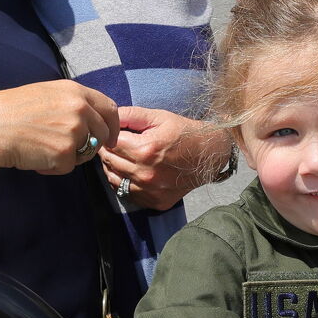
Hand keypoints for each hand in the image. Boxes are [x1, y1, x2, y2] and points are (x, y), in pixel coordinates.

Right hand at [0, 80, 119, 175]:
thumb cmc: (9, 112)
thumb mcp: (44, 94)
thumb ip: (70, 103)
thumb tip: (90, 118)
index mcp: (74, 91)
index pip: (108, 107)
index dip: (113, 125)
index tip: (111, 137)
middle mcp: (80, 108)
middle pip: (103, 132)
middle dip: (93, 145)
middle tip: (73, 151)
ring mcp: (75, 130)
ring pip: (86, 151)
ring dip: (69, 156)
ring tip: (41, 148)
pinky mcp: (66, 152)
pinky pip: (68, 167)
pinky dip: (53, 167)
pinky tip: (34, 158)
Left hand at [101, 106, 219, 210]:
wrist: (211, 155)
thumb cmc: (185, 133)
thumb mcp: (160, 117)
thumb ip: (130, 115)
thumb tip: (107, 118)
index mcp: (145, 150)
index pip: (109, 144)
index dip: (108, 137)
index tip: (112, 134)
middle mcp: (145, 174)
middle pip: (109, 162)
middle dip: (108, 151)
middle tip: (115, 144)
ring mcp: (150, 191)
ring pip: (114, 180)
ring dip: (113, 168)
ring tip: (122, 157)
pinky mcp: (155, 202)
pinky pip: (127, 193)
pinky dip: (125, 182)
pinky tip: (133, 172)